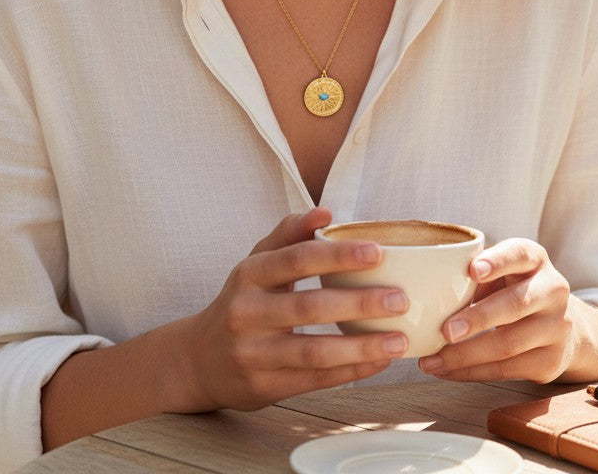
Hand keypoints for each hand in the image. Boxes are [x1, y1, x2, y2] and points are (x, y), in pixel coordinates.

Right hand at [176, 207, 408, 411]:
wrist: (198, 360)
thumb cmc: (241, 302)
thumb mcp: (255, 264)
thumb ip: (288, 234)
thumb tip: (325, 212)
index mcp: (248, 274)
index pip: (297, 259)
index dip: (338, 255)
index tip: (378, 253)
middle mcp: (246, 312)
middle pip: (310, 306)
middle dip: (359, 303)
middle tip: (399, 298)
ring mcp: (252, 353)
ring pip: (314, 351)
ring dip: (361, 346)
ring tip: (399, 339)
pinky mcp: (263, 387)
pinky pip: (314, 380)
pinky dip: (350, 371)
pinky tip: (378, 361)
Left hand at [417, 238, 597, 383]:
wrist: (562, 325)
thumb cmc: (512, 288)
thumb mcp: (501, 271)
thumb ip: (473, 274)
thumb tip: (425, 290)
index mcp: (535, 260)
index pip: (519, 254)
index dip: (497, 261)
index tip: (472, 270)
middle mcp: (552, 290)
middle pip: (515, 304)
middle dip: (478, 319)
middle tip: (445, 331)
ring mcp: (557, 328)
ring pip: (508, 344)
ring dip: (465, 355)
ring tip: (431, 360)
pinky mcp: (551, 362)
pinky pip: (507, 370)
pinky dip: (472, 372)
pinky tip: (447, 371)